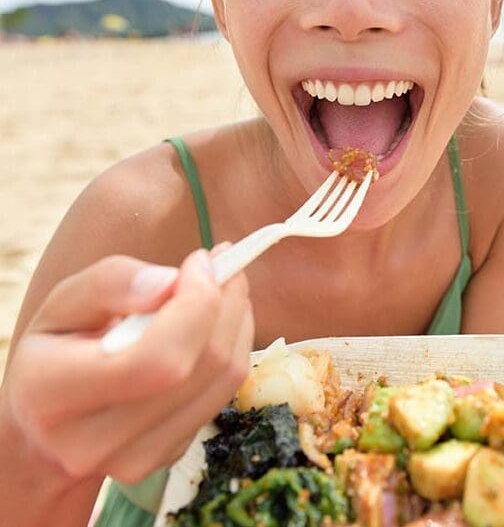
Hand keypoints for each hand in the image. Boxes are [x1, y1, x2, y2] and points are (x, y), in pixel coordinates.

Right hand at [0, 246, 253, 483]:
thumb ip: (111, 282)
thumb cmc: (60, 346)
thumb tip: (170, 281)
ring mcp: (133, 460)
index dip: (195, 303)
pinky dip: (235, 347)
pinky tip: (217, 323)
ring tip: (225, 287)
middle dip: (226, 303)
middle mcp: (91, 441)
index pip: (154, 358)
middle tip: (225, 265)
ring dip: (238, 320)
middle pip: (198, 367)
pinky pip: (225, 393)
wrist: (50, 423)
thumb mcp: (66, 302)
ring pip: (224, 379)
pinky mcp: (167, 457)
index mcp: (51, 392)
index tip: (201, 260)